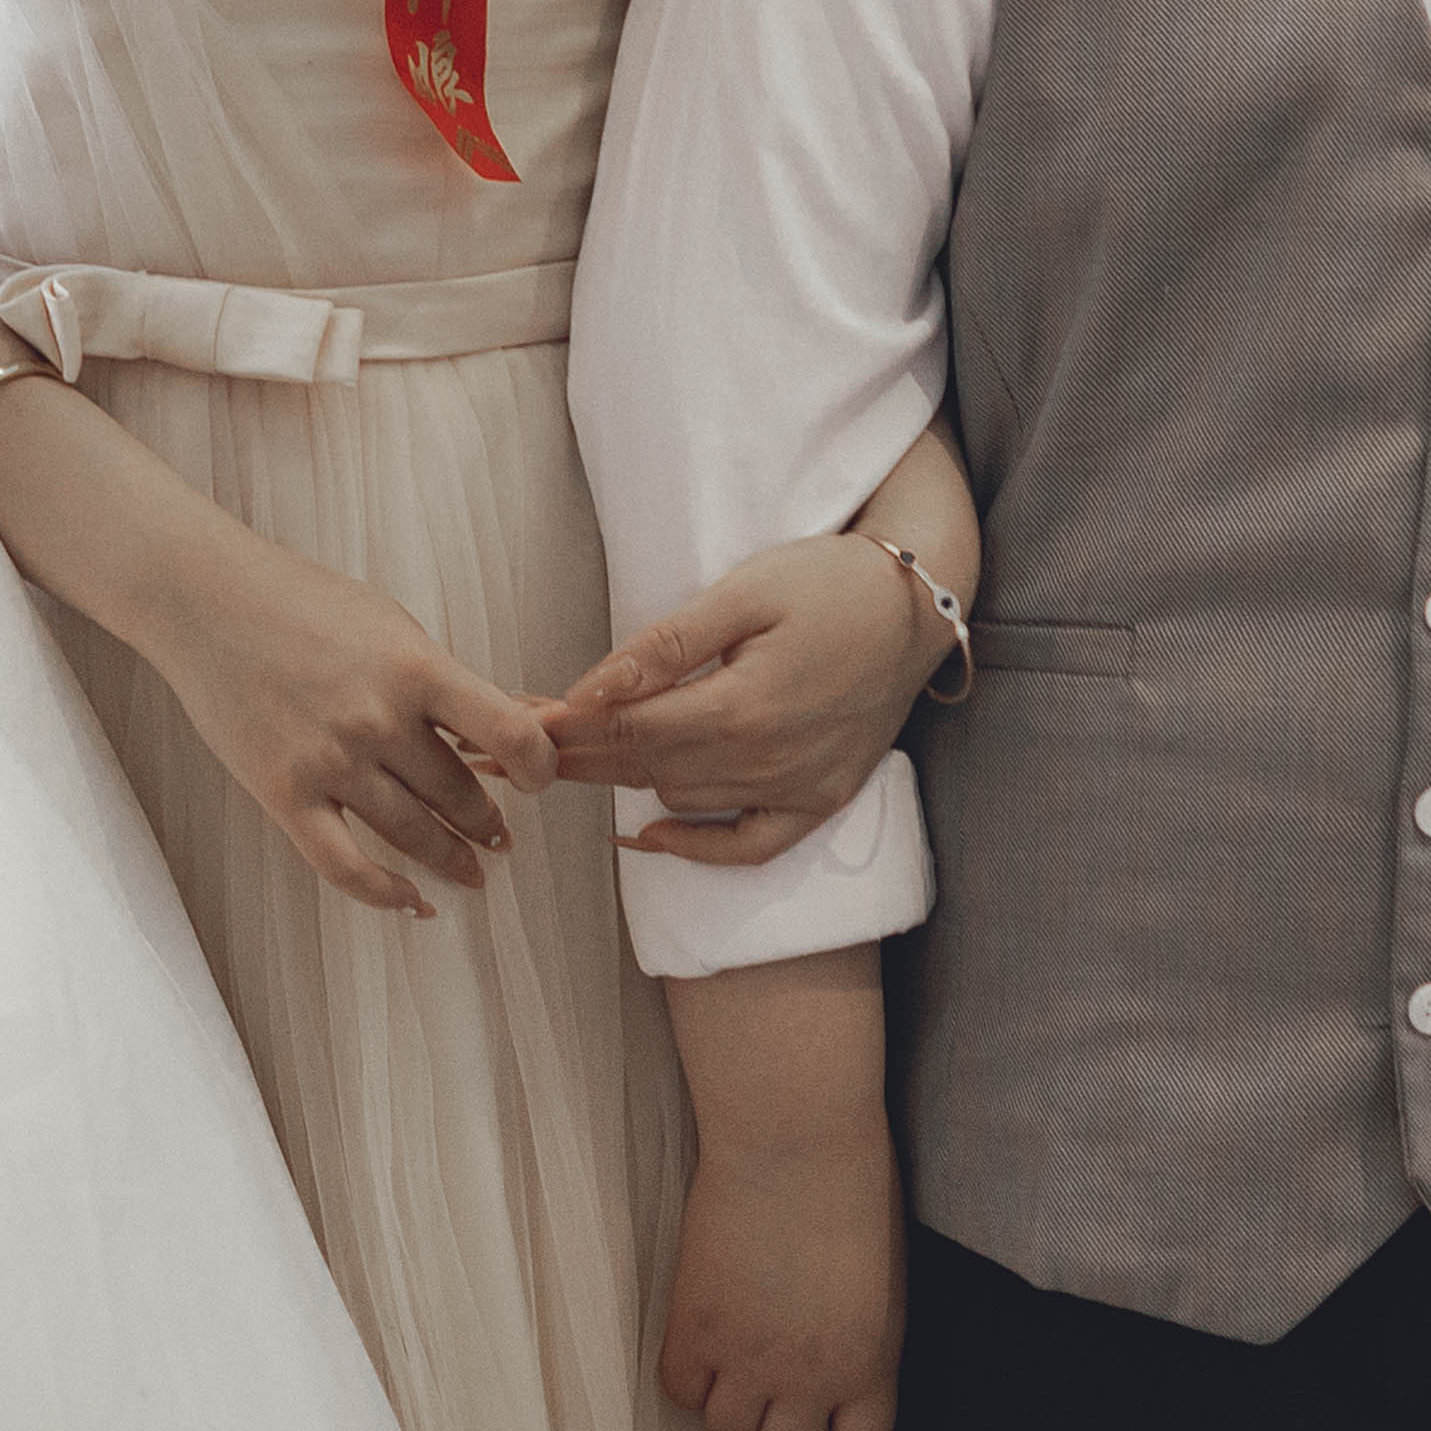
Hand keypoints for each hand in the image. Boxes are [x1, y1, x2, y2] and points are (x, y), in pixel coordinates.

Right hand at [117, 517, 560, 916]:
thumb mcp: (388, 623)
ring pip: (413, 835)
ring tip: (469, 871)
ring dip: (450, 860)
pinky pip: (344, 865)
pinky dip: (384, 894)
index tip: (535, 780)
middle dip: (487, 823)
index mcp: (415, 667)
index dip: (538, 769)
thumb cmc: (298, 600)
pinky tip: (411, 902)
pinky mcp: (283, 792)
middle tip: (498, 836)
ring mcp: (330, 760)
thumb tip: (506, 723)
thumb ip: (441, 678)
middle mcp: (378, 719)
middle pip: (460, 794)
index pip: (509, 736)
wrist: (202, 597)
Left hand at [545, 530, 947, 859]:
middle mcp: (767, 760)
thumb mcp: (743, 594)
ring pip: (682, 798)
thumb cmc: (828, 584)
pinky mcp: (823, 800)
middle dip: (576, 755)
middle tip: (514, 748)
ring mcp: (798, 788)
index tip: (513, 722)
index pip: (628, 729)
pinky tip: (650, 834)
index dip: (566, 727)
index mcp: (741, 707)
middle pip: (644, 767)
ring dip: (625, 780)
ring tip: (570, 760)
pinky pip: (750, 846)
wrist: (917, 608)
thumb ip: (666, 645)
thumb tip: (590, 688)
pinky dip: (699, 846)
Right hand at [658, 1113, 905, 1430]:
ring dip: (726, 1409)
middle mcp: (811, 1380)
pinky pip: (677, 1388)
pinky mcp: (695, 1325)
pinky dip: (686, 1378)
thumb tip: (833, 1373)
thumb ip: (863, 1347)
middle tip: (767, 1400)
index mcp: (871, 1370)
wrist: (797, 1144)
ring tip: (727, 1369)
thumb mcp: (885, 1290)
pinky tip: (697, 1347)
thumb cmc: (854, 1195)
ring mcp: (748, 1357)